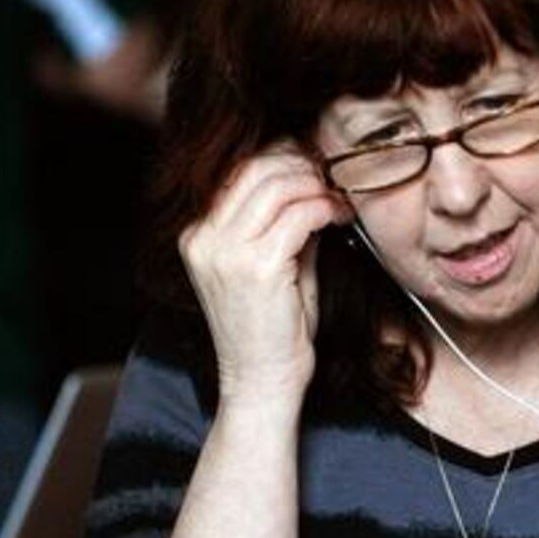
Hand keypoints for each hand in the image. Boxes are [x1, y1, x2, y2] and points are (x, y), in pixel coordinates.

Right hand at [178, 142, 349, 406]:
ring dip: (317, 186)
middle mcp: (203, 239)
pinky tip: (341, 218)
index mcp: (198, 235)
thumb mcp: (273, 262)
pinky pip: (299, 216)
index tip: (316, 166)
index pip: (238, 170)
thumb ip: (283, 221)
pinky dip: (326, 208)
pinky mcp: (256, 267)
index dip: (282, 157)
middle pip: (256, 168)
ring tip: (339, 201)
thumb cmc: (274, 326)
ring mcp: (225, 252)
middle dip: (302, 166)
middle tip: (333, 180)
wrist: (263, 380)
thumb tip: (313, 178)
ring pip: (278, 186)